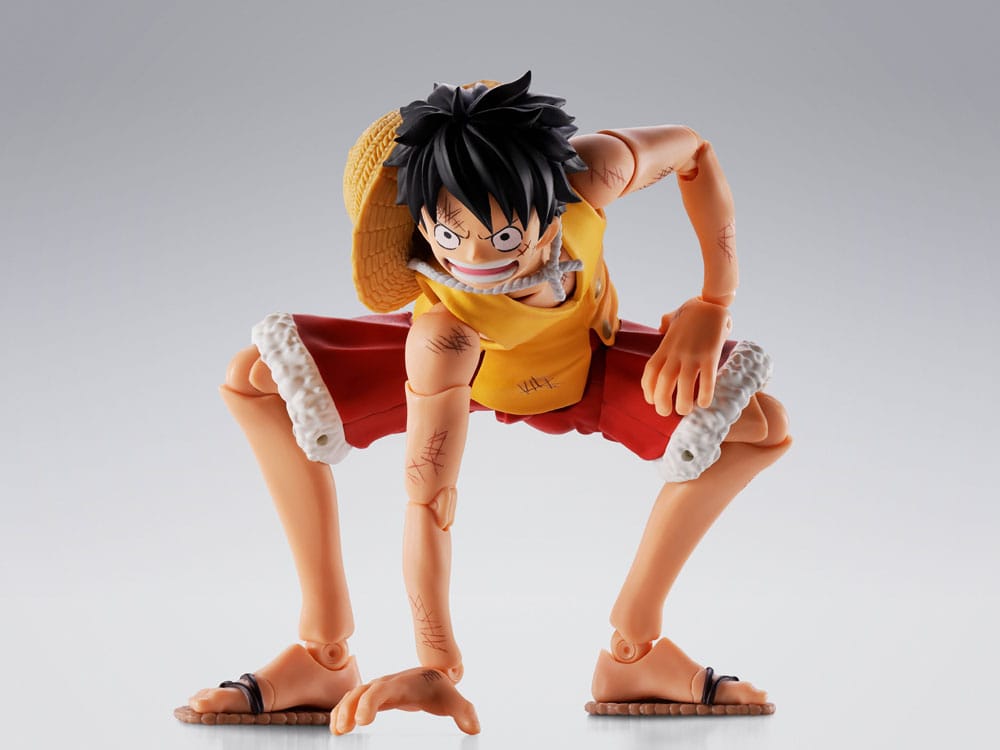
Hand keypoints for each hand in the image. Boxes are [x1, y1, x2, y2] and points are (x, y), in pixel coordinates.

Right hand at [330, 666, 479, 734]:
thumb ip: (464, 712)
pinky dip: (342, 710)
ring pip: (354, 695)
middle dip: (351, 708)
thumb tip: (475, 728)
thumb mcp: (453, 700)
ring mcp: (378, 689)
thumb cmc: (439, 689)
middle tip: (344, 729)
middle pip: (363, 691)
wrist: (431, 676)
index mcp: (403, 684)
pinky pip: (352, 701)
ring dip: (343, 710)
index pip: (383, 689)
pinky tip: (337, 727)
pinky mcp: (373, 697)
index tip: (363, 721)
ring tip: (337, 731)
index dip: (371, 703)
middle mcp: (387, 684)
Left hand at [641, 297, 731, 415]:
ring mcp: (693, 354)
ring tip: (684, 411)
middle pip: (664, 381)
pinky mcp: (710, 354)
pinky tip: (704, 404)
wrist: (712, 302)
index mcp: (665, 346)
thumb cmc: (694, 310)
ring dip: (683, 402)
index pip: (650, 371)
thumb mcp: (674, 317)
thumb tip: (661, 327)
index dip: (648, 388)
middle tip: (665, 413)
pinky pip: (707, 380)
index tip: (651, 400)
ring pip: (684, 384)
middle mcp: (676, 352)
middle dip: (662, 401)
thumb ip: (666, 324)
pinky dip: (705, 394)